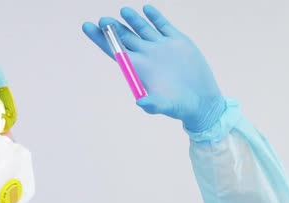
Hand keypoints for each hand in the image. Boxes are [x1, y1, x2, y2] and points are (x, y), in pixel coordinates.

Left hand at [82, 5, 226, 132]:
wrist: (201, 101)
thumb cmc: (179, 106)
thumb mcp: (165, 106)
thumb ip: (153, 104)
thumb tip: (141, 103)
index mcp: (139, 68)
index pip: (114, 50)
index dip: (100, 38)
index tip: (87, 26)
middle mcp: (147, 55)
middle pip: (125, 38)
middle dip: (113, 28)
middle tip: (104, 20)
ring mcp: (161, 47)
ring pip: (142, 29)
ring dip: (132, 19)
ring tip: (123, 10)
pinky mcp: (177, 41)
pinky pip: (163, 25)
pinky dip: (155, 17)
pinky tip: (147, 9)